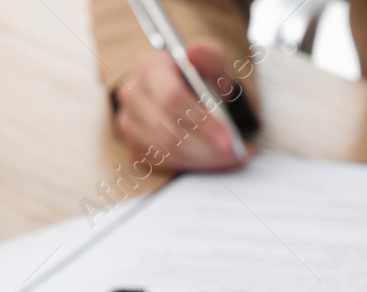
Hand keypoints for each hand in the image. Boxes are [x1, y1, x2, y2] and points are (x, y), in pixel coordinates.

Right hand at [113, 40, 247, 171]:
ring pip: (167, 152)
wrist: (190, 93)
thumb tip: (195, 51)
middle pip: (169, 132)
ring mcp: (129, 120)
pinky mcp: (133, 143)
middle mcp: (133, 93)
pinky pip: (164, 162)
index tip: (229, 139)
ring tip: (230, 156)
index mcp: (150, 67)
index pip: (172, 99)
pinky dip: (193, 164)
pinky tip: (212, 157)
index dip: (202, 123)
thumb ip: (210, 56)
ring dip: (203, 159)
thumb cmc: (202, 78)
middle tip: (237, 154)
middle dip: (207, 148)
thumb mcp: (214, 63)